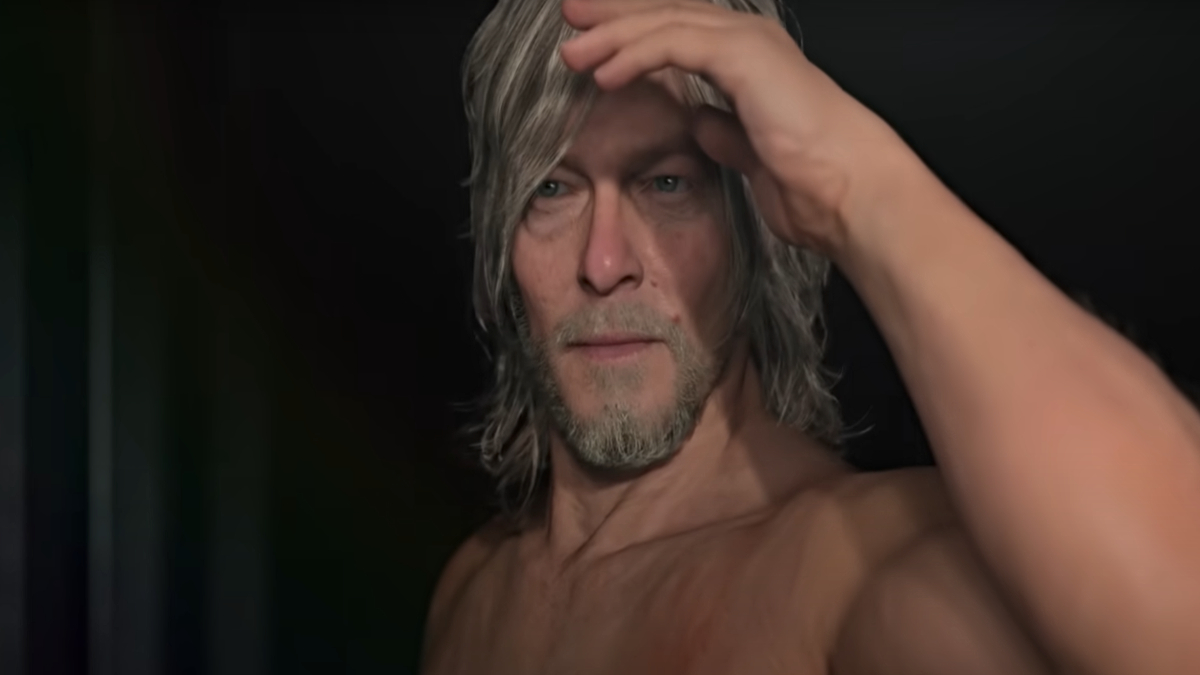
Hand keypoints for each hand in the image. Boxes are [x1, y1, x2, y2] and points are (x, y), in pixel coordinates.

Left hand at [559, 0, 906, 255]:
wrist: (849, 190)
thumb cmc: (812, 181)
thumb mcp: (750, 153)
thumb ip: (724, 131)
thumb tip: (698, 121)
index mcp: (749, 59)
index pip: (678, 31)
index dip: (633, 31)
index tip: (591, 42)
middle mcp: (748, 40)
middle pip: (666, 12)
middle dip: (613, 13)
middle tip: (569, 14)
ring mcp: (747, 43)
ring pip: (664, 21)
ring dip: (612, 34)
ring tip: (571, 52)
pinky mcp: (744, 56)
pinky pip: (674, 44)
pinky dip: (635, 54)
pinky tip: (605, 74)